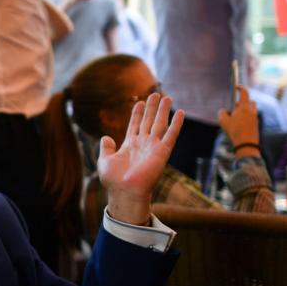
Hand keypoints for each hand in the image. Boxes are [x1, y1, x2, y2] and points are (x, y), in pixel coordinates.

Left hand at [98, 93, 183, 224]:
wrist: (124, 192)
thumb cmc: (113, 180)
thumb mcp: (105, 160)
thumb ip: (106, 148)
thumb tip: (105, 137)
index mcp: (130, 145)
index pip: (135, 124)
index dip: (137, 113)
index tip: (140, 102)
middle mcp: (143, 144)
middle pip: (149, 121)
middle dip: (152, 107)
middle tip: (156, 93)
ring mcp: (153, 147)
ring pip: (160, 124)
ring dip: (164, 110)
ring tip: (167, 97)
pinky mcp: (162, 152)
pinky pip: (171, 135)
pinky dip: (176, 124)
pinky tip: (181, 112)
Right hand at [218, 85, 259, 155]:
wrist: (246, 145)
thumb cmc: (235, 131)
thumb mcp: (223, 121)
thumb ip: (222, 112)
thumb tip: (224, 111)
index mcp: (244, 107)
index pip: (244, 92)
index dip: (240, 88)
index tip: (237, 87)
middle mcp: (252, 111)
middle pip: (249, 101)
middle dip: (242, 102)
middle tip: (234, 107)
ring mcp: (255, 118)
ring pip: (251, 109)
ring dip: (245, 110)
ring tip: (237, 117)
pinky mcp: (256, 125)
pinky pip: (252, 117)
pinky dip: (247, 117)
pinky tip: (240, 124)